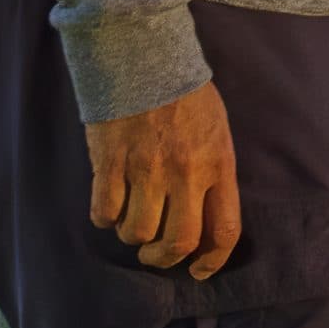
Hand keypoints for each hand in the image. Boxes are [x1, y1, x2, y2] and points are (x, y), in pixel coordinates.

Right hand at [85, 78, 240, 278]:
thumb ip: (214, 173)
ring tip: (133, 218)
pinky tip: (110, 203)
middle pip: (177, 242)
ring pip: (136, 233)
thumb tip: (203, 219)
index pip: (224, 229)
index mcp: (218, 163)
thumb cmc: (185, 95)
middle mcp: (185, 172)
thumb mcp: (217, 130)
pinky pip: (104, 214)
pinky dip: (106, 217)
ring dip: (133, 235)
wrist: (144, 57)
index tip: (197, 270)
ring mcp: (145, 169)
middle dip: (164, 258)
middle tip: (155, 253)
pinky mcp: (110, 164)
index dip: (212, 261)